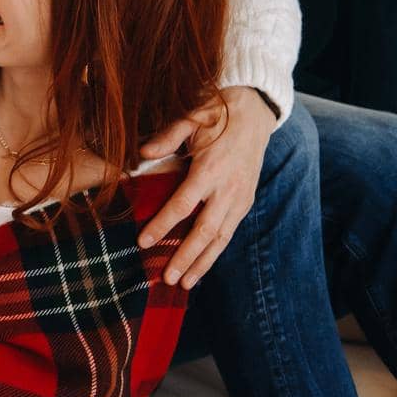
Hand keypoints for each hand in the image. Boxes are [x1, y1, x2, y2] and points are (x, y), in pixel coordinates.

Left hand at [137, 86, 273, 288]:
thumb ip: (167, 136)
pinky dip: (216, 252)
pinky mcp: (246, 202)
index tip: (143, 242)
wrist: (255, 112)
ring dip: (203, 262)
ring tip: (184, 283)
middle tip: (166, 278)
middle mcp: (228, 189)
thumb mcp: (192, 116)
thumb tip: (141, 155)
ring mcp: (240, 198)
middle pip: (205, 230)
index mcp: (210, 169)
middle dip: (185, 256)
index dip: (162, 225)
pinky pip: (230, 232)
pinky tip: (202, 266)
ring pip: (221, 238)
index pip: (182, 204)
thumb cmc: (217, 114)